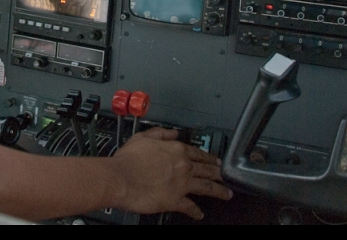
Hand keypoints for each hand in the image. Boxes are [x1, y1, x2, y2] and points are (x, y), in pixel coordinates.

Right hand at [112, 127, 231, 219]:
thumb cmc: (128, 159)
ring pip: (207, 187)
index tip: (215, 160)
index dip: (209, 157)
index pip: (198, 153)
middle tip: (226, 176)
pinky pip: (190, 207)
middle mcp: (183, 166)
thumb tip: (173, 133)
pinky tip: (199, 214)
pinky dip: (196, 212)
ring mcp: (182, 184)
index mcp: (176, 149)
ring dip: (219, 191)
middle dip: (219, 173)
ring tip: (227, 194)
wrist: (120, 178)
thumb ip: (161, 133)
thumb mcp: (143, 137)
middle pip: (207, 170)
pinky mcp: (175, 201)